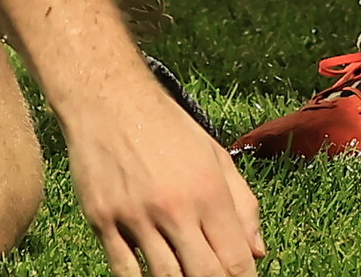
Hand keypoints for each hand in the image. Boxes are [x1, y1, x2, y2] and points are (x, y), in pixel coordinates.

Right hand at [61, 76, 262, 276]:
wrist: (110, 101)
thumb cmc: (168, 129)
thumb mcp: (216, 156)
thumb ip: (243, 204)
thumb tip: (258, 251)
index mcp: (209, 191)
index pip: (235, 260)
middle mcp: (175, 207)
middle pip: (204, 276)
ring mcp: (136, 216)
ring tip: (184, 275)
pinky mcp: (103, 221)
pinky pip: (124, 271)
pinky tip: (149, 275)